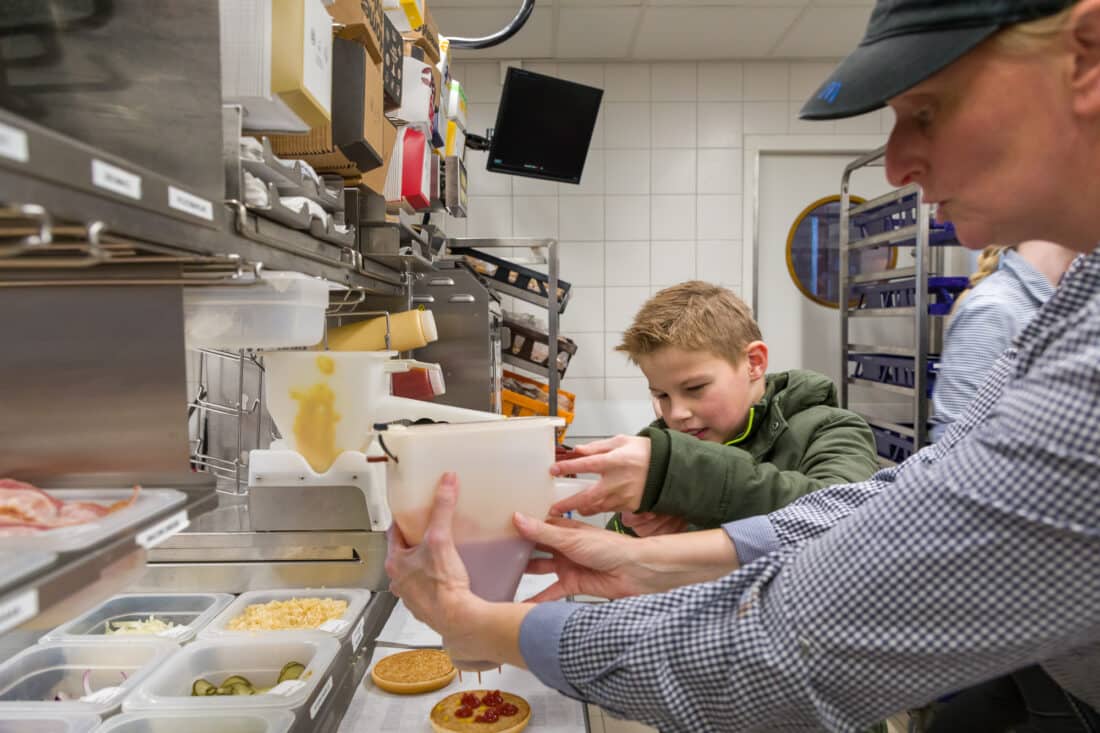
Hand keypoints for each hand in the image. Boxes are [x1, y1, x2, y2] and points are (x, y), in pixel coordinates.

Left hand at [385, 473, 494, 668]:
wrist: (457, 618)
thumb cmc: (442, 586)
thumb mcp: (441, 539)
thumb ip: (443, 509)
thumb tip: (446, 483)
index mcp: (395, 563)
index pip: (394, 534)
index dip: (405, 521)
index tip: (413, 513)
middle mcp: (399, 581)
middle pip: (405, 553)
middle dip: (416, 542)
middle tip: (431, 531)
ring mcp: (411, 596)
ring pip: (414, 572)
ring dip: (424, 563)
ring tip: (442, 553)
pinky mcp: (426, 606)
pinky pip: (426, 588)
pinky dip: (434, 581)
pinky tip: (448, 576)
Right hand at [516, 514, 741, 601]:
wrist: (635, 572)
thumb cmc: (611, 548)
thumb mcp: (572, 539)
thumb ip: (543, 532)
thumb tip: (517, 518)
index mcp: (564, 530)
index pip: (536, 526)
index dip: (518, 527)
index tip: (495, 527)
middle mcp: (563, 547)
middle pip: (535, 548)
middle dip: (517, 550)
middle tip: (491, 552)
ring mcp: (567, 566)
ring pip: (540, 569)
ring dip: (524, 572)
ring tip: (499, 576)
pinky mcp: (572, 585)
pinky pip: (549, 593)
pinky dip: (536, 600)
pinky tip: (521, 605)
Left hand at [549, 435, 650, 515]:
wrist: (670, 468)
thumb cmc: (646, 452)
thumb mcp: (621, 441)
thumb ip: (597, 447)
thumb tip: (578, 450)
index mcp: (615, 461)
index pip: (587, 464)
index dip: (569, 467)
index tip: (554, 469)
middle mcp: (618, 481)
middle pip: (588, 496)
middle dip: (569, 504)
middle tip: (553, 510)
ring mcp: (624, 496)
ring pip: (597, 507)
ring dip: (582, 509)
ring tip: (569, 509)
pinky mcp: (630, 506)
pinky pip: (610, 509)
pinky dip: (598, 509)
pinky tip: (590, 507)